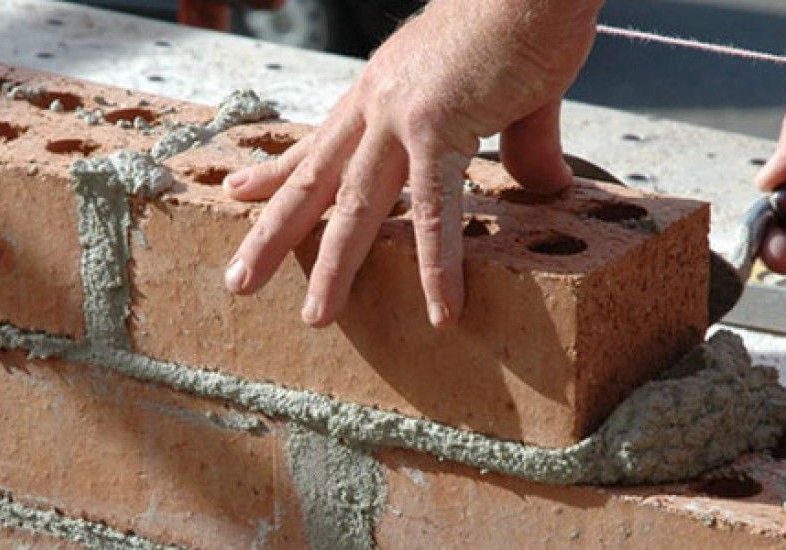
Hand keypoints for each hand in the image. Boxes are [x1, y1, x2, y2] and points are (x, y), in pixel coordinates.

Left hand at [221, 0, 600, 327]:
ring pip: (355, 205)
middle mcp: (377, 103)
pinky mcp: (441, 127)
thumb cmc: (526, 19)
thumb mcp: (513, 92)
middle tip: (237, 280)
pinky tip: (443, 311)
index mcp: (383, 89)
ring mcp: (401, 116)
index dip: (276, 172)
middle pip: (314, 180)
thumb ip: (521, 146)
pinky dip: (438, 265)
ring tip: (316, 318)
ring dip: (333, 266)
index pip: (320, 142)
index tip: (239, 194)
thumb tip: (548, 187)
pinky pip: (436, 210)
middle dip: (272, 234)